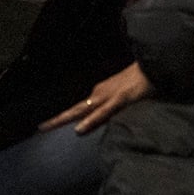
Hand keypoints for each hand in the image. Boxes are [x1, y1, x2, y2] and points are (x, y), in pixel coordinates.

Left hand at [38, 62, 152, 133]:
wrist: (153, 65)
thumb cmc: (140, 80)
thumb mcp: (123, 95)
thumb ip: (114, 106)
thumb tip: (104, 117)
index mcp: (100, 93)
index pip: (79, 108)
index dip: (64, 116)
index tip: (48, 124)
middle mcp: (99, 94)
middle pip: (75, 109)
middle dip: (57, 119)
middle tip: (40, 127)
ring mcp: (108, 96)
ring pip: (83, 110)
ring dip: (65, 118)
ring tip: (48, 126)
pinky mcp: (120, 99)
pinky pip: (103, 113)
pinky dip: (90, 121)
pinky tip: (79, 129)